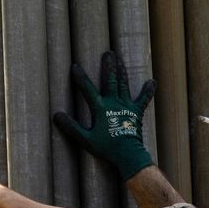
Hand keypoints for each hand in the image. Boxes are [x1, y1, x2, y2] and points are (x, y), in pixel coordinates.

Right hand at [53, 51, 155, 180]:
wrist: (129, 155)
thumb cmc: (107, 148)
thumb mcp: (85, 139)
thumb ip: (71, 127)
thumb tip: (56, 115)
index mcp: (100, 108)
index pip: (87, 89)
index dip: (80, 77)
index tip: (74, 66)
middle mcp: (114, 103)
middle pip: (110, 80)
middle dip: (108, 66)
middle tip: (108, 53)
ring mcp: (127, 106)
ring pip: (123, 84)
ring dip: (122, 71)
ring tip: (120, 59)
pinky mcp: (137, 112)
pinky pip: (143, 99)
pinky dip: (147, 90)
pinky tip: (152, 81)